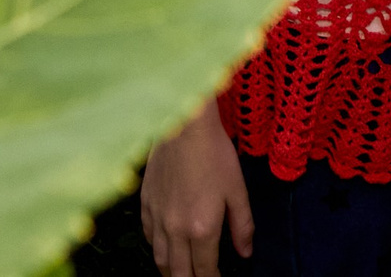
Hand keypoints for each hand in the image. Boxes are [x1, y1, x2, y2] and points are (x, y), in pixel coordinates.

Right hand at [141, 100, 251, 276]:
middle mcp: (175, 230)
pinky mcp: (145, 204)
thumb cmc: (215, 155)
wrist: (184, 128)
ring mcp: (157, 218)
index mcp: (202, 228)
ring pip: (159, 258)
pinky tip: (162, 247)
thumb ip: (242, 225)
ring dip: (170, 271)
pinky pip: (148, 236)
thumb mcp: (237, 190)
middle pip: (178, 271)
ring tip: (179, 274)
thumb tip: (245, 252)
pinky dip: (156, 248)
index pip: (204, 269)